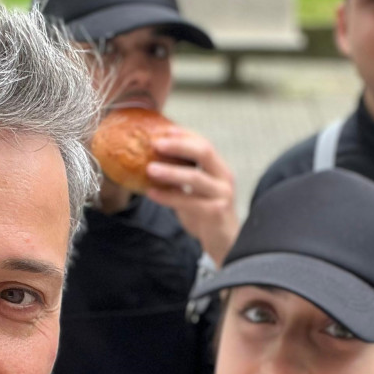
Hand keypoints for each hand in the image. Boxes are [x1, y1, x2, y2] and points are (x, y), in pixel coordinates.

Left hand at [144, 127, 238, 263]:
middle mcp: (224, 178)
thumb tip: (151, 161)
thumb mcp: (195, 192)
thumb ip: (181, 177)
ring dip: (170, 171)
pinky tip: (151, 193)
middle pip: (204, 152)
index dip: (184, 135)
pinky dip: (168, 197)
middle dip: (179, 145)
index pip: (204, 143)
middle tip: (155, 143)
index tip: (163, 130)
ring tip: (149, 169)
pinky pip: (188, 201)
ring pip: (195, 177)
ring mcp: (222, 195)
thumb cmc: (206, 215)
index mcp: (219, 169)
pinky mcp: (216, 212)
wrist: (224, 243)